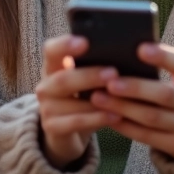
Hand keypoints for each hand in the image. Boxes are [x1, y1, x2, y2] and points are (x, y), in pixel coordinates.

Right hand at [35, 35, 121, 169]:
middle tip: (114, 73)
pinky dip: (97, 119)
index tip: (85, 42)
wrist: (67, 131)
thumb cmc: (83, 97)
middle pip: (63, 78)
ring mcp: (47, 108)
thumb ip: (96, 65)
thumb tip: (127, 52)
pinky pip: (76, 122)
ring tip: (120, 97)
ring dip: (97, 100)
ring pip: (71, 103)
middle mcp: (46, 86)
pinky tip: (116, 116)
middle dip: (89, 75)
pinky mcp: (52, 127)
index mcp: (53, 67)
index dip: (65, 45)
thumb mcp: (85, 80)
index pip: (51, 50)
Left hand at [89, 43, 173, 160]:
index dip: (163, 56)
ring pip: (152, 118)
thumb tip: (125, 54)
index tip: (140, 49)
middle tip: (109, 82)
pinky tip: (107, 117)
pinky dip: (125, 126)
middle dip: (135, 88)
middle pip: (165, 95)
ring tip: (99, 98)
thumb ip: (164, 66)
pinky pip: (146, 136)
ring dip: (123, 108)